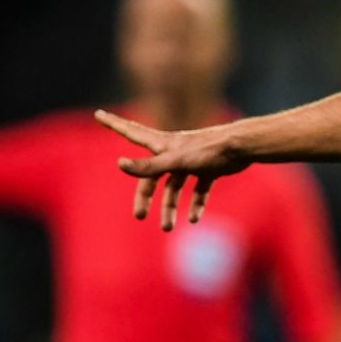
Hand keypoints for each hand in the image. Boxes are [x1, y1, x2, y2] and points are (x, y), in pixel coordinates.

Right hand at [94, 110, 250, 229]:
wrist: (242, 147)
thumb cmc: (208, 151)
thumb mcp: (175, 161)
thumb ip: (148, 166)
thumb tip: (120, 164)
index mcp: (161, 144)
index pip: (131, 131)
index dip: (114, 123)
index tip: (98, 113)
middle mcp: (173, 151)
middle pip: (152, 175)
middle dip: (145, 196)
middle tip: (139, 215)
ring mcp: (191, 160)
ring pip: (175, 186)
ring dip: (170, 207)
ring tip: (168, 228)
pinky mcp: (209, 168)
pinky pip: (198, 189)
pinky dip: (195, 203)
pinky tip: (194, 218)